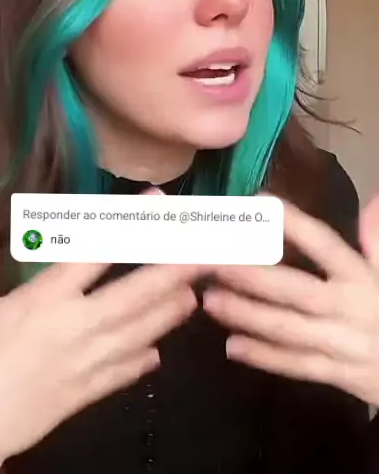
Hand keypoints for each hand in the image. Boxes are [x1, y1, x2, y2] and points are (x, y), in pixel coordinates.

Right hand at [0, 211, 199, 471]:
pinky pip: (127, 372)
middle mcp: (76, 327)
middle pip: (135, 293)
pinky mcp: (88, 393)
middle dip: (175, 269)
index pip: (96, 251)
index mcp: (44, 299)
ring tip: (197, 289)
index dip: (131, 224)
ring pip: (142, 331)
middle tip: (206, 248)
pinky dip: (146, 357)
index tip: (157, 202)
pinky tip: (161, 348)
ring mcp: (88, 362)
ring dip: (172, 310)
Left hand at [203, 196, 378, 405]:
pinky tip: (232, 347)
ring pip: (289, 329)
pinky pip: (298, 366)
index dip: (294, 225)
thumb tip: (374, 198)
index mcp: (361, 277)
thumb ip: (378, 239)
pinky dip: (265, 357)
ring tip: (210, 300)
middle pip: (296, 291)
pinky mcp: (342, 375)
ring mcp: (345, 344)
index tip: (259, 202)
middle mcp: (351, 308)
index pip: (325, 245)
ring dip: (248, 315)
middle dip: (252, 276)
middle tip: (213, 263)